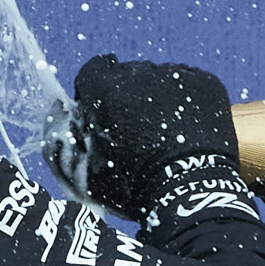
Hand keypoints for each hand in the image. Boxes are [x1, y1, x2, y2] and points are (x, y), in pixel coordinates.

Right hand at [43, 55, 238, 220]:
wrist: (190, 193)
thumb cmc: (133, 186)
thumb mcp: (84, 170)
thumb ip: (62, 137)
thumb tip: (58, 111)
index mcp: (105, 87)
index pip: (93, 71)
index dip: (96, 93)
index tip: (105, 116)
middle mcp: (140, 72)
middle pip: (127, 74)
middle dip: (128, 96)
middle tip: (137, 131)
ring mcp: (177, 75)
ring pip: (160, 78)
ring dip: (158, 98)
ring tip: (166, 134)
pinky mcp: (206, 83)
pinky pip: (189, 83)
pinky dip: (186, 100)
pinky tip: (187, 129)